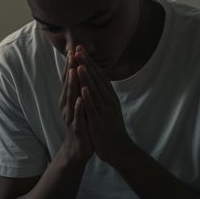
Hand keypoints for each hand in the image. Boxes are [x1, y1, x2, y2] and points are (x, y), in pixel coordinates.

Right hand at [58, 49, 92, 164]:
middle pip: (68, 84)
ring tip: (73, 71)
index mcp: (68, 99)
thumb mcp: (79, 105)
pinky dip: (78, 107)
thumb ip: (77, 90)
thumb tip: (78, 72)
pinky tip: (80, 99)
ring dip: (72, 84)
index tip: (73, 48)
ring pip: (70, 98)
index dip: (70, 64)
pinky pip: (77, 116)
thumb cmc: (81, 124)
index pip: (69, 79)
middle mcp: (67, 106)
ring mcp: (71, 117)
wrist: (79, 149)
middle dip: (70, 69)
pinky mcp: (77, 127)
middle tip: (71, 53)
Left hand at [73, 46, 134, 165]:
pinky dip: (89, 98)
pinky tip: (83, 89)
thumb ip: (103, 94)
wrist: (120, 149)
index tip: (81, 49)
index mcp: (109, 96)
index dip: (89, 62)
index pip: (99, 75)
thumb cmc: (111, 128)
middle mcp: (108, 100)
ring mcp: (105, 110)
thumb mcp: (109, 108)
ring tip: (80, 64)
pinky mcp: (100, 122)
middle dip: (87, 64)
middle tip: (79, 49)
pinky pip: (94, 108)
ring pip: (95, 91)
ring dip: (87, 77)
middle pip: (97, 79)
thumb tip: (97, 81)